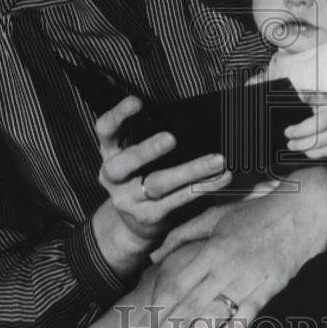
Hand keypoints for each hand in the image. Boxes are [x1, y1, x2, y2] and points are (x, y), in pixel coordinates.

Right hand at [96, 96, 232, 248]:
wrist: (132, 225)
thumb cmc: (140, 175)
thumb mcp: (134, 154)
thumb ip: (146, 135)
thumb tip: (185, 112)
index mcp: (110, 152)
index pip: (105, 129)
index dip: (118, 115)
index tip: (137, 102)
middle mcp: (113, 176)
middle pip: (126, 162)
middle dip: (148, 150)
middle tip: (170, 138)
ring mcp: (129, 199)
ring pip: (159, 183)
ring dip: (191, 170)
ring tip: (217, 161)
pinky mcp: (149, 215)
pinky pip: (179, 200)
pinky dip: (203, 187)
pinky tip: (221, 178)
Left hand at [134, 166, 326, 327]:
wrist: (303, 212)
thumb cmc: (255, 212)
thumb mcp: (216, 216)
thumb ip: (183, 236)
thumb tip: (154, 256)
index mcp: (210, 249)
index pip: (173, 286)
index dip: (152, 310)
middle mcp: (226, 268)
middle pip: (186, 309)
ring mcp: (248, 282)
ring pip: (211, 320)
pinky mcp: (268, 291)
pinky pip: (244, 320)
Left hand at [284, 91, 326, 158]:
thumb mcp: (323, 99)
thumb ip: (311, 97)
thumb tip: (299, 93)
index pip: (320, 98)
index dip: (309, 97)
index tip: (299, 95)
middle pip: (319, 125)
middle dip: (300, 131)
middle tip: (287, 133)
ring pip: (320, 141)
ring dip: (302, 145)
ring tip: (291, 144)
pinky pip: (324, 151)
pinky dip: (311, 152)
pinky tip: (304, 149)